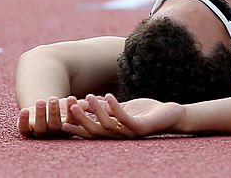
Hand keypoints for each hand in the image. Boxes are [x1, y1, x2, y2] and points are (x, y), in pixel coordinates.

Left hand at [17, 96, 85, 138]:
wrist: (44, 113)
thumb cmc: (62, 109)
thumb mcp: (70, 106)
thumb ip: (78, 105)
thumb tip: (86, 102)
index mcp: (67, 127)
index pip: (71, 121)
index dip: (71, 111)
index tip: (72, 97)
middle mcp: (53, 132)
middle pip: (54, 125)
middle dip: (54, 112)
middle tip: (53, 98)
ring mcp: (39, 132)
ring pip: (40, 127)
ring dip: (40, 114)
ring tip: (41, 101)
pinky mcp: (26, 130)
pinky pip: (24, 129)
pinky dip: (23, 121)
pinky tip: (24, 110)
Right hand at [61, 93, 184, 138]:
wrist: (169, 115)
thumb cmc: (144, 112)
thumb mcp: (122, 108)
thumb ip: (106, 108)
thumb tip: (87, 101)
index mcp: (113, 132)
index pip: (90, 132)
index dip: (76, 127)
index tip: (61, 120)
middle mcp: (119, 136)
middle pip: (96, 130)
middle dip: (82, 119)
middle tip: (71, 106)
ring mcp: (130, 133)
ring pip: (109, 124)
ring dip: (97, 110)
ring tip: (89, 96)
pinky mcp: (141, 128)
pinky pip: (125, 118)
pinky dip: (115, 107)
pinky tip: (108, 95)